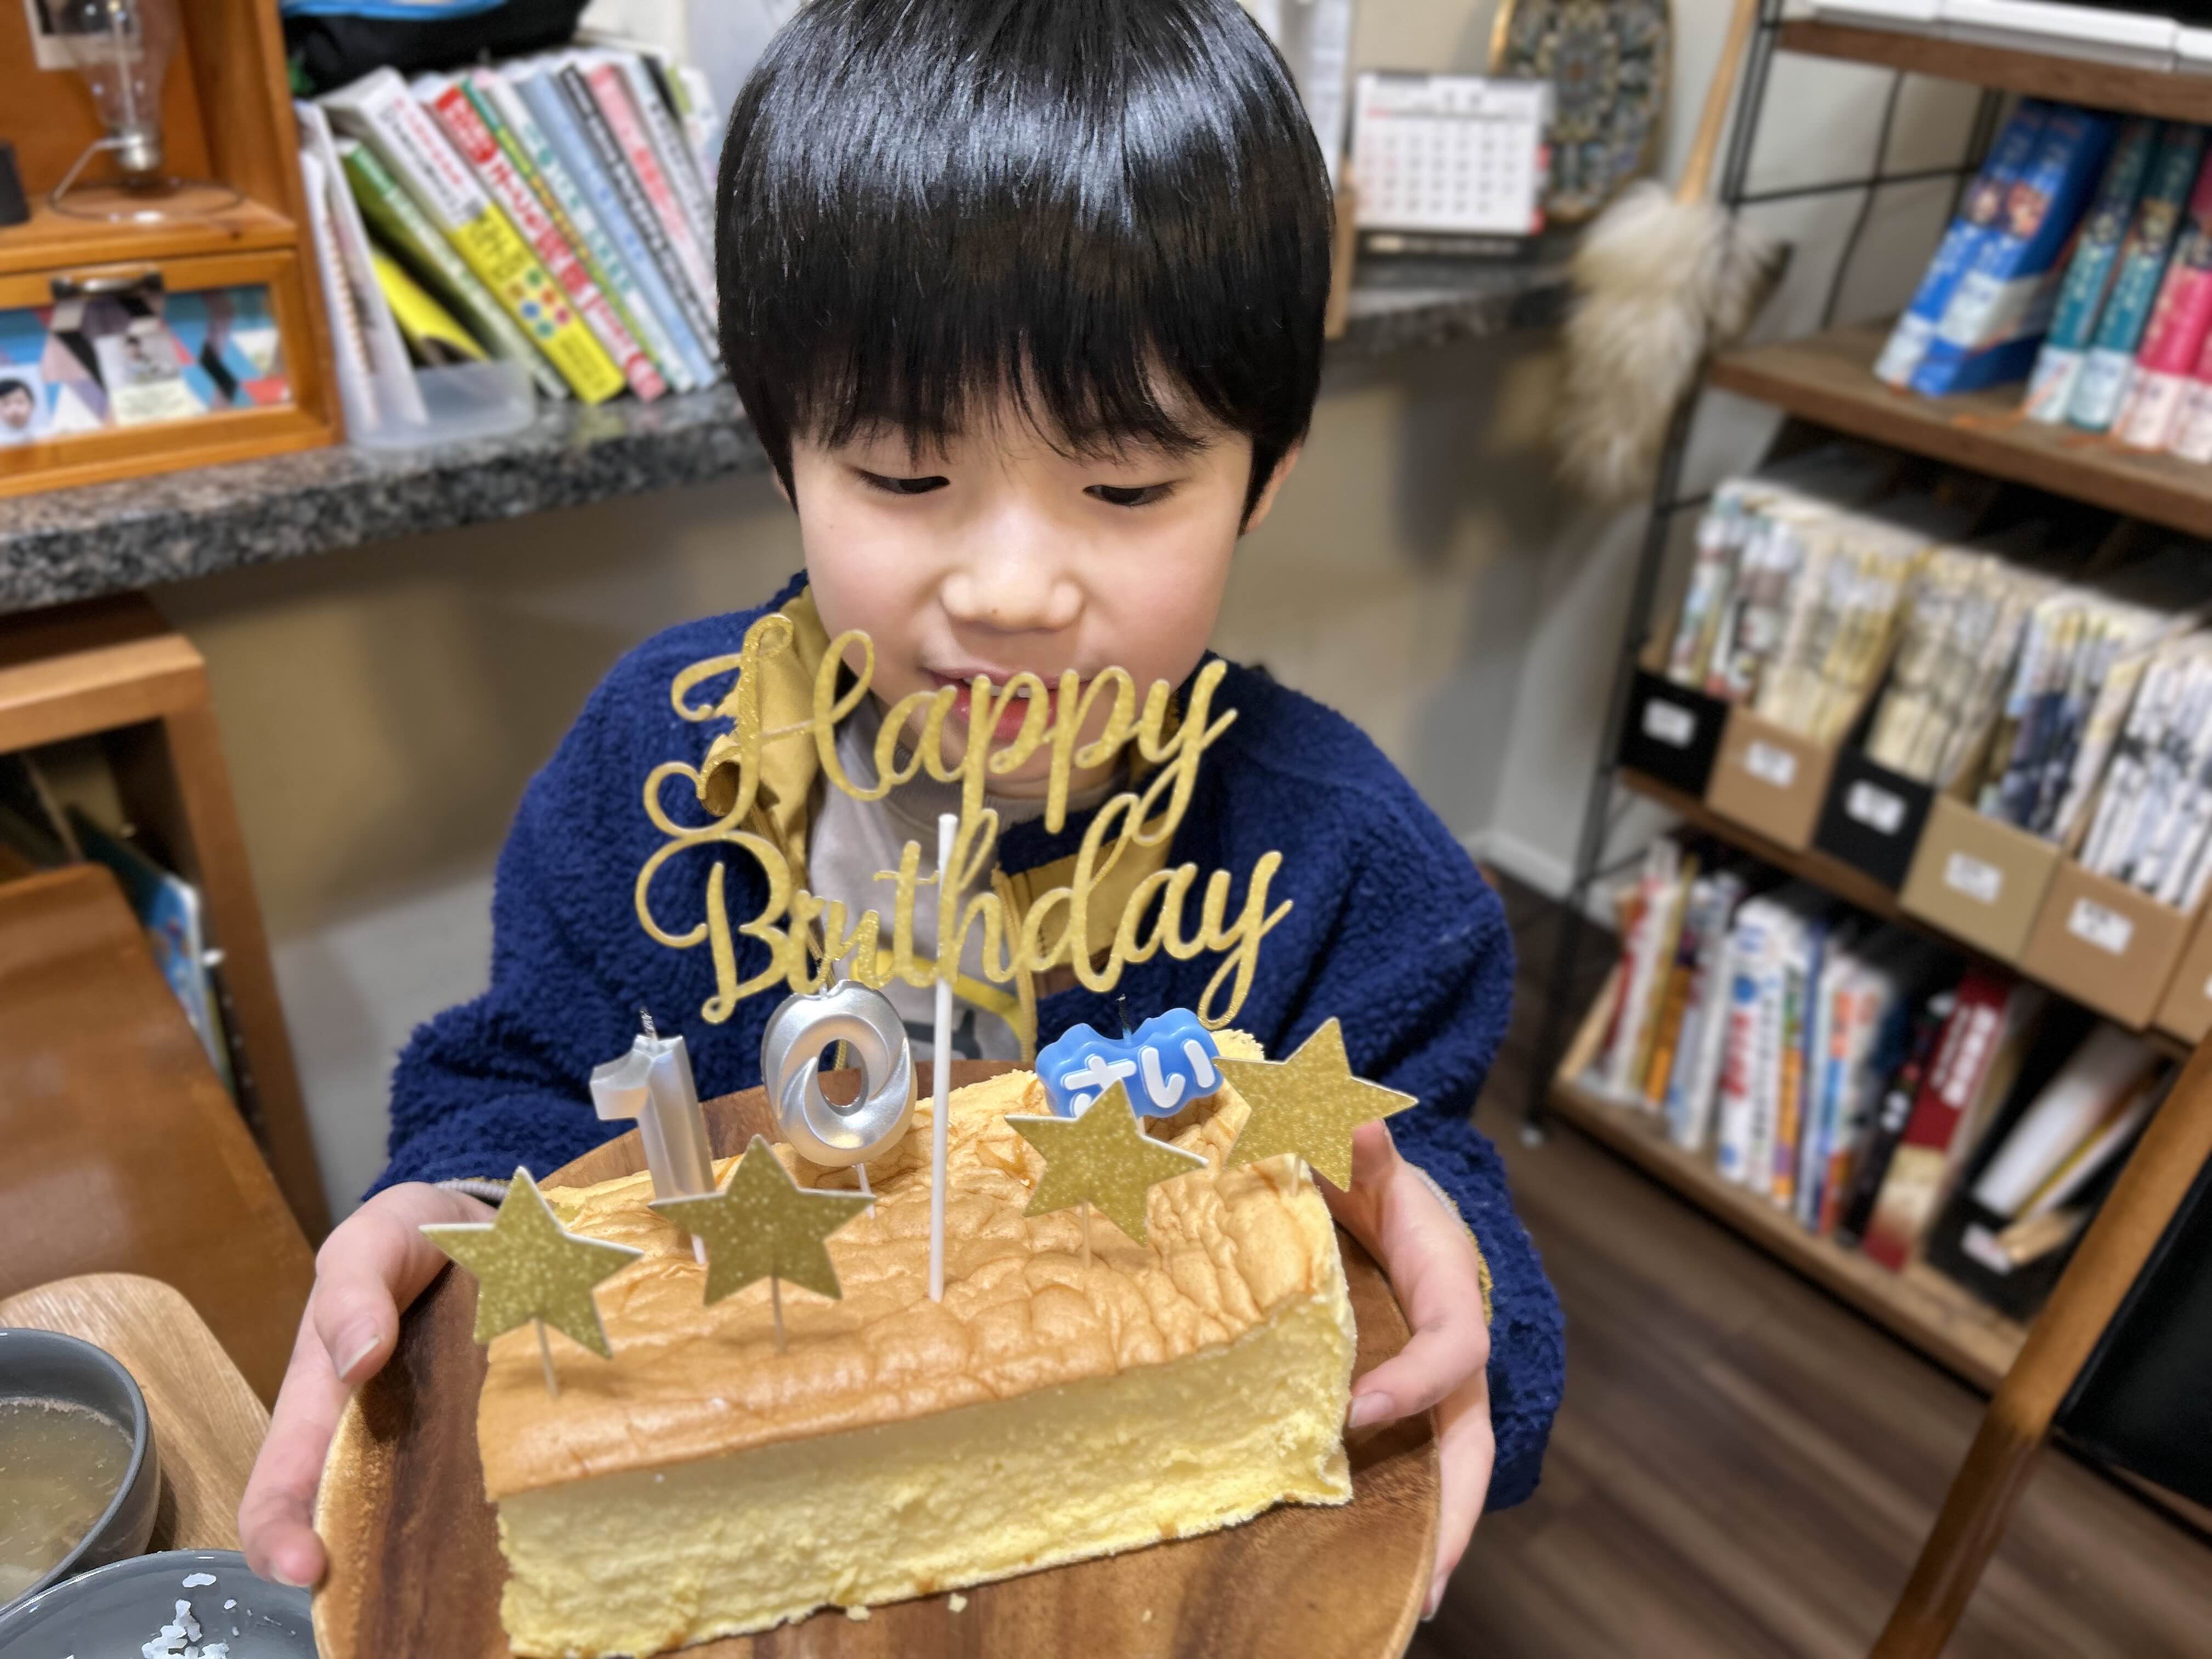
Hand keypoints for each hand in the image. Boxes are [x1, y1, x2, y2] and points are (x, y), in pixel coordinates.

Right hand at [238, 1182, 489, 1587]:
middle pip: (354, 1523)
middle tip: (394, 1602)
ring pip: (424, 1519)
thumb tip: (355, 1357)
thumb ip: (352, 1287)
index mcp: (322, 1401)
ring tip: (466, 1580)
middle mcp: (373, 1437)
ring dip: (434, 1555)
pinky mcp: (489, 1432)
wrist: (485, 1218)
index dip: (279, 1537)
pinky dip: (500, 1508)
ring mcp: (434, 1441)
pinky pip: (490, 1481)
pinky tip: (531, 1526)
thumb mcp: (371, 1240)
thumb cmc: (408, 1235)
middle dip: (361, 1574)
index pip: (281, 1487)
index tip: (308, 1568)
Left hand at [1321, 1120, 1493, 1622]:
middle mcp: (1447, 1356)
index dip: (1414, 1381)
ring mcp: (1427, 1392)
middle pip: (1467, 1447)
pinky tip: (1354, 1572)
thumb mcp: (1365, 1157)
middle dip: (1454, 1518)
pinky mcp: (1396, 1412)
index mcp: (1445, 1289)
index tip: (1357, 1410)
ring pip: (1441, 1476)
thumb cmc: (1370, 1177)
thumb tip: (1356, 1123)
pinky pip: (1400, 1472)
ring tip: (1397, 1609)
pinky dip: (1388, 1523)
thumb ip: (1359, 1146)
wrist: (1374, 1191)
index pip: (1450, 1347)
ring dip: (1424, 1542)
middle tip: (1422, 1590)